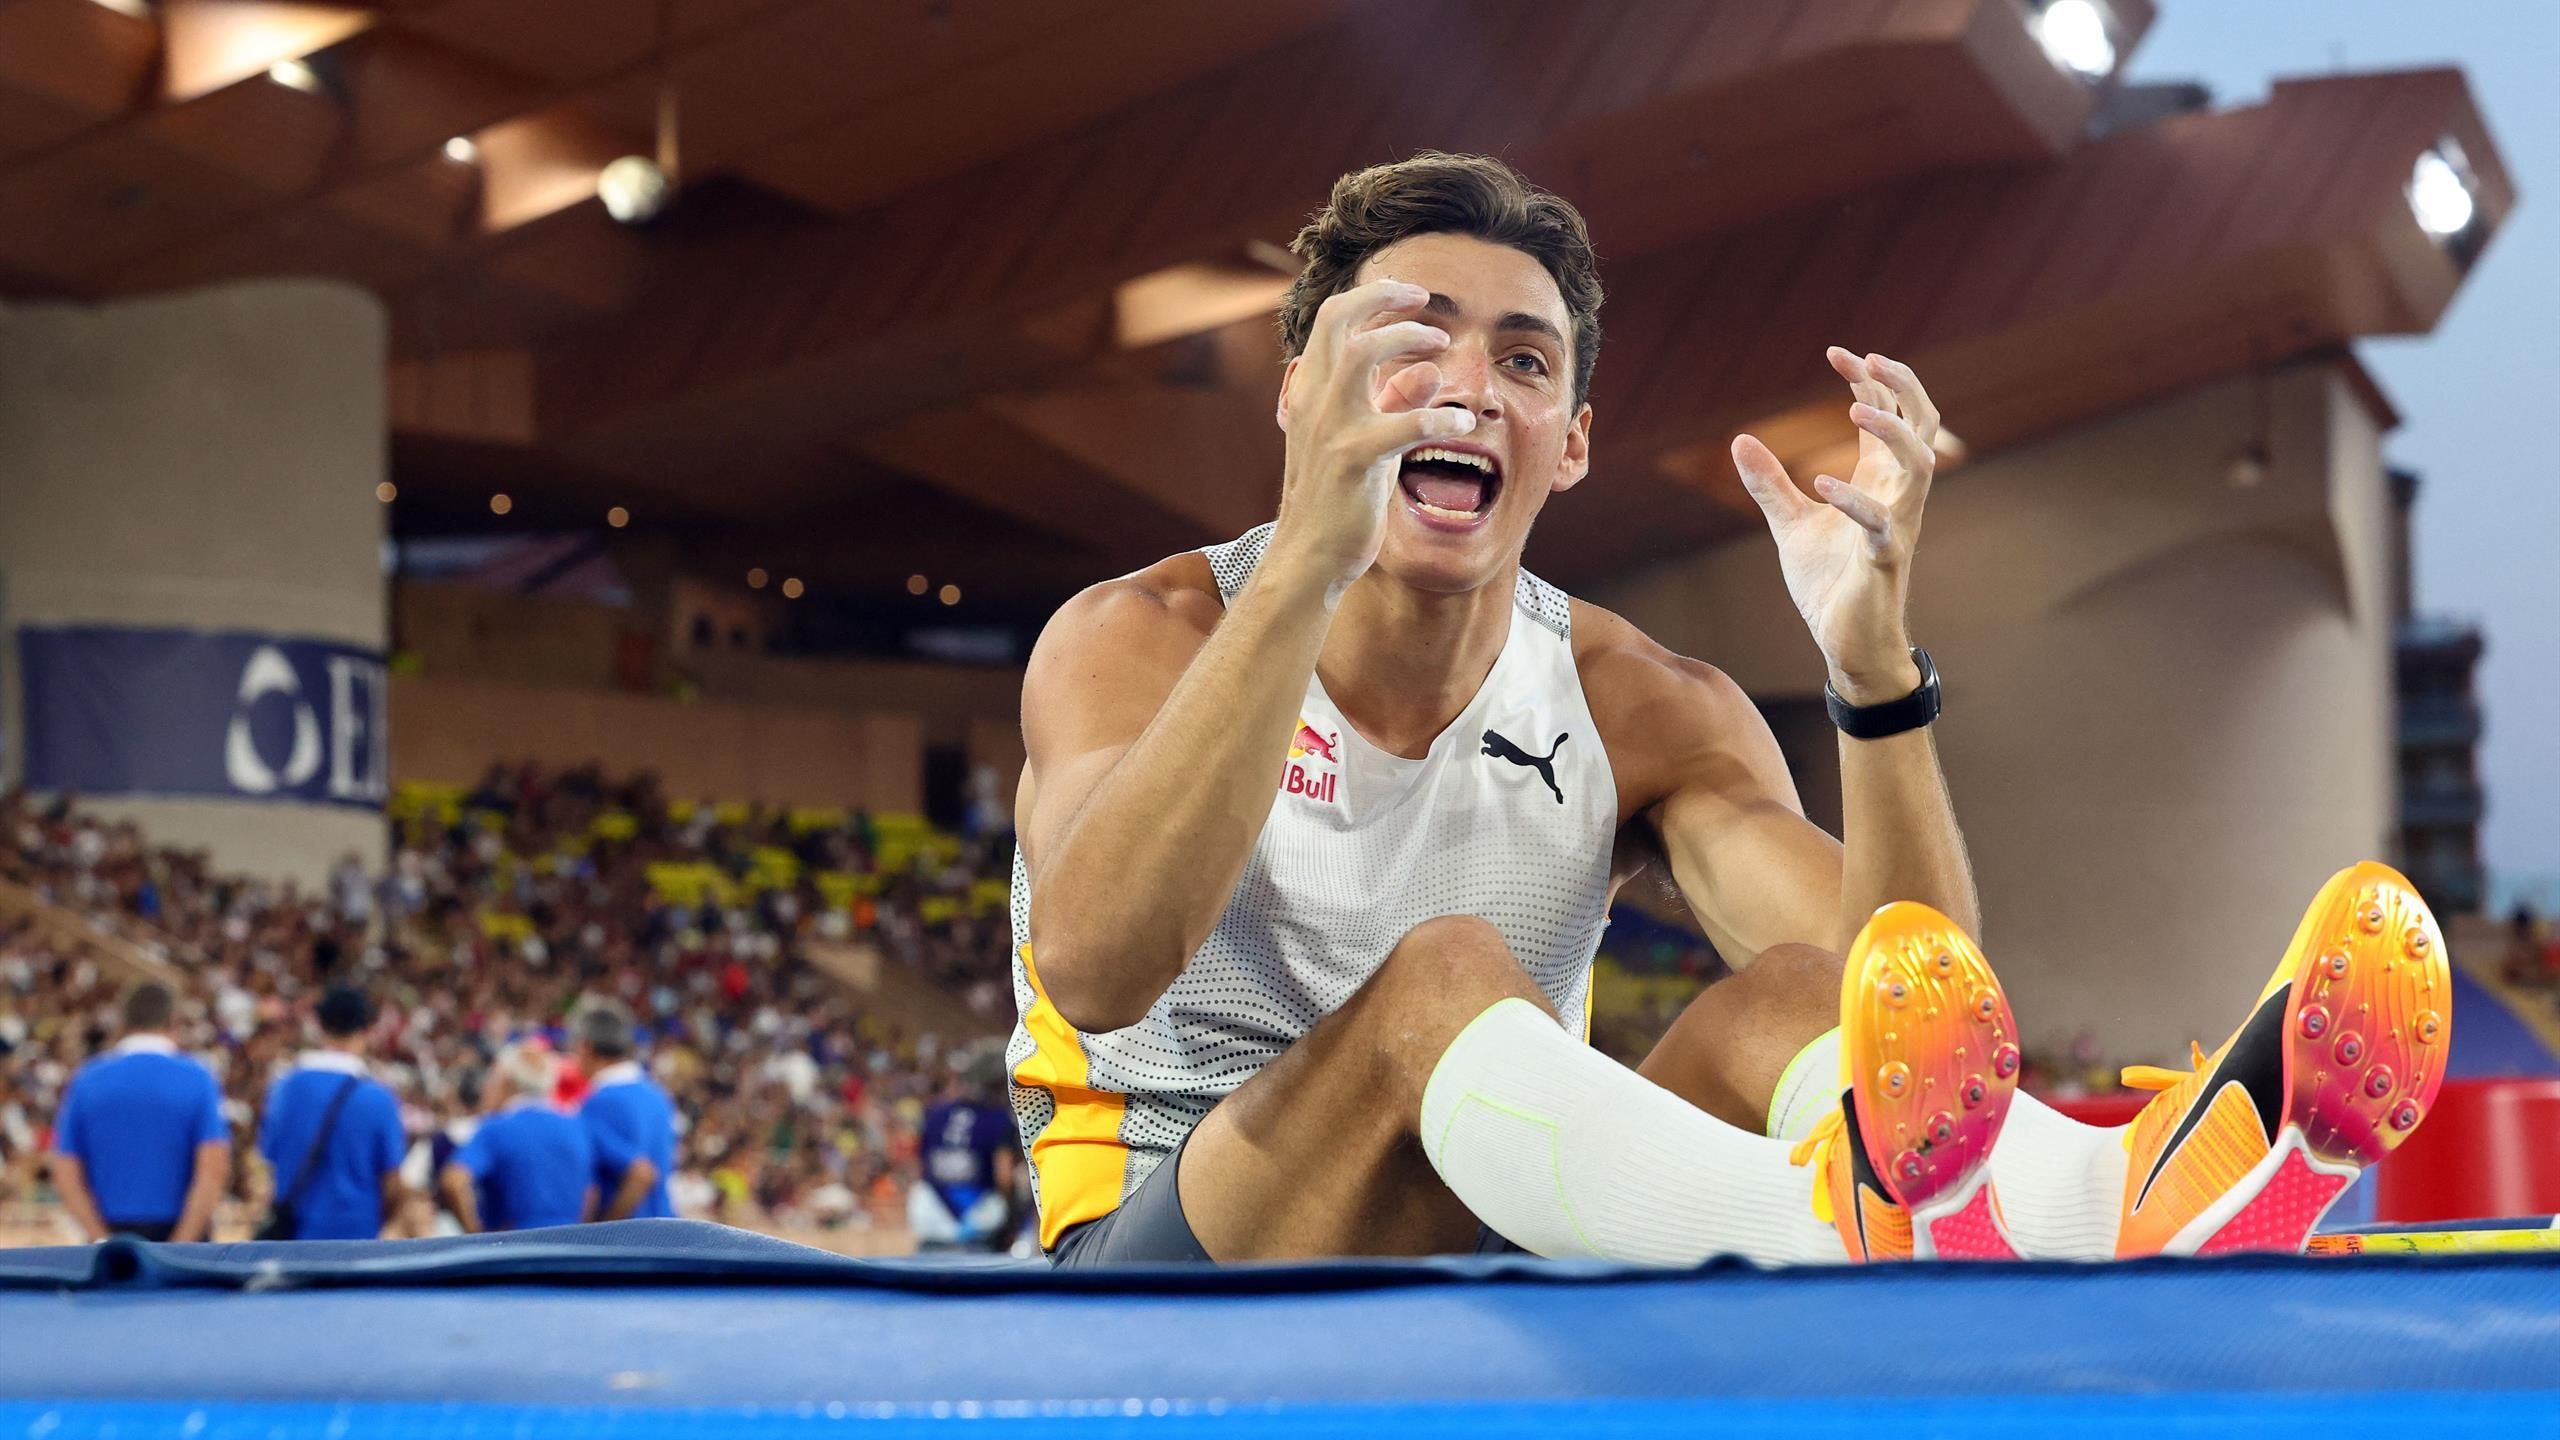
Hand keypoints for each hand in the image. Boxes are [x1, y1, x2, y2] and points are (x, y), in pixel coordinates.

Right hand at [1268, 279, 1478, 593]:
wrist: (1309, 558)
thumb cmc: (1337, 500)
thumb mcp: (1364, 440)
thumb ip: (1391, 402)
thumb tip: (1426, 369)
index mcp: (1311, 393)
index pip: (1331, 321)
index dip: (1371, 297)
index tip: (1411, 296)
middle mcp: (1313, 402)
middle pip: (1337, 320)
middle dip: (1383, 297)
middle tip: (1425, 300)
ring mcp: (1329, 430)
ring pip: (1359, 355)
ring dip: (1406, 338)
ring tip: (1442, 343)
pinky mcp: (1353, 463)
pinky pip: (1403, 424)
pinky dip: (1438, 415)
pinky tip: (1462, 421)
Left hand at [1732, 348, 1940, 703]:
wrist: (1846, 642)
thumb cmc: (1829, 583)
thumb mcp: (1790, 524)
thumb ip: (1770, 483)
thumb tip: (1739, 440)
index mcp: (1879, 482)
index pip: (1887, 415)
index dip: (1870, 380)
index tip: (1838, 352)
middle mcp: (1897, 496)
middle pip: (1921, 425)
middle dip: (1901, 387)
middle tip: (1867, 359)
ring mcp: (1897, 525)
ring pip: (1920, 465)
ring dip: (1893, 433)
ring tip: (1854, 410)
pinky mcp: (1884, 559)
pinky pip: (1880, 523)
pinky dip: (1855, 501)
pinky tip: (1822, 483)